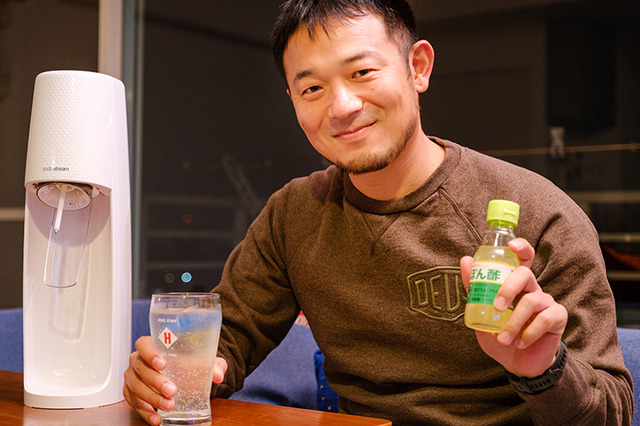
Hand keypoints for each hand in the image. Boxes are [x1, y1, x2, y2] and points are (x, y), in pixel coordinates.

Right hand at [123, 336, 228, 424]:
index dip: (150, 353)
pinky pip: (134, 404)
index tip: (162, 364)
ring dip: (151, 398)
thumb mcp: (201, 360)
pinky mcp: (131, 394)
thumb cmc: (186, 363)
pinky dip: (145, 413)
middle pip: (140, 368)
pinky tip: (157, 419)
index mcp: (151, 346)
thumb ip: (212, 365)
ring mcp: (132, 377)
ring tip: (168, 406)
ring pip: (135, 387)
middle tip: (172, 391)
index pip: (143, 344)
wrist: (180, 375)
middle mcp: (137, 360)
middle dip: (155, 381)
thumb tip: (218, 375)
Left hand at [460, 238, 567, 377]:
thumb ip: (474, 288)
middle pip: (525, 274)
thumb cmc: (500, 335)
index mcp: (515, 284)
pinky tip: (520, 342)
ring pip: (531, 300)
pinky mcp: (557, 317)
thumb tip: (465, 260)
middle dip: (508, 288)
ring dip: (514, 322)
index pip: (522, 258)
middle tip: (496, 307)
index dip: (521, 247)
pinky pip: (545, 319)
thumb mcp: (481, 313)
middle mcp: (532, 288)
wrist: (518, 363)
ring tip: (504, 339)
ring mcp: (546, 301)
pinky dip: (529, 332)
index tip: (511, 245)